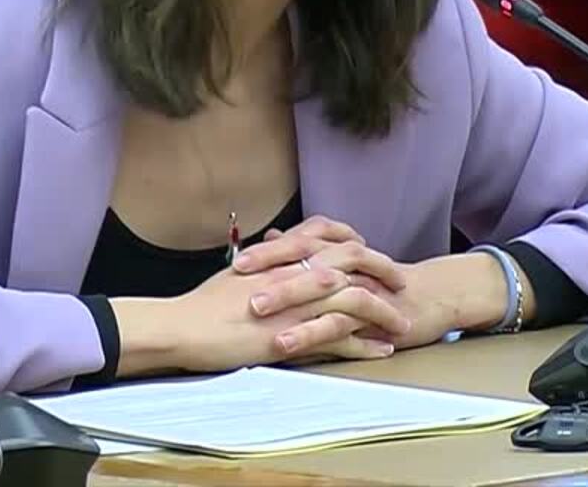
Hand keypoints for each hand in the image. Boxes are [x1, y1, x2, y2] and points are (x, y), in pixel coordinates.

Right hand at [113, 259, 412, 376]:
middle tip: (401, 281)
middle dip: (383, 270)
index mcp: (282, 256)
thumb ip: (264, 262)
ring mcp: (298, 305)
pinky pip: (341, 338)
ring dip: (384, 312)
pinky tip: (382, 350)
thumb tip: (275, 253)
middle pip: (354, 262)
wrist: (184, 327)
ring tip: (403, 324)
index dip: (355, 242)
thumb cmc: (203, 303)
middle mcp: (296, 273)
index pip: (330, 237)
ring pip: (356, 300)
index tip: (369, 250)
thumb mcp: (238, 273)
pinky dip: (366, 344)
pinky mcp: (295, 336)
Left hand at [235, 218, 509, 350]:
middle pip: (304, 258)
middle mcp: (346, 265)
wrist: (432, 297)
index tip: (234, 261)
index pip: (297, 243)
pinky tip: (287, 343)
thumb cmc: (382, 284)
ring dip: (286, 299)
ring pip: (318, 290)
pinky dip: (311, 332)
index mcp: (337, 252)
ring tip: (256, 311)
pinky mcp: (369, 316)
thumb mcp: (342, 264)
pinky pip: (337, 323)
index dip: (267, 251)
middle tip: (235, 275)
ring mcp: (358, 289)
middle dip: (269, 267)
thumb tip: (272, 238)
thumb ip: (307, 251)